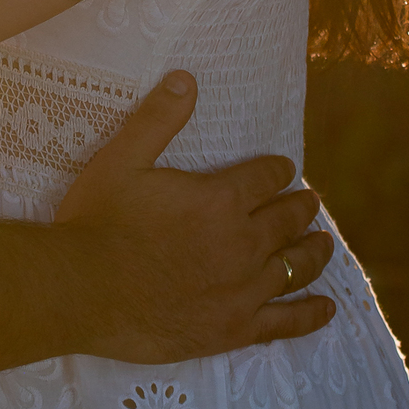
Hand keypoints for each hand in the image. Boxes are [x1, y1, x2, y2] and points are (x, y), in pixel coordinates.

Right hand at [55, 71, 333, 361]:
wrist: (81, 289)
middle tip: (311, 202)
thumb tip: (187, 78)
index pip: (265, 178)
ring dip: (313, 252)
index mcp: (219, 200)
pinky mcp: (233, 329)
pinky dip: (310, 314)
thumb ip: (158, 118)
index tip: (285, 169)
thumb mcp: (122, 158)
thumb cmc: (99, 220)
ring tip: (324, 244)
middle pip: (286, 221)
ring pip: (293, 268)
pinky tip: (327, 308)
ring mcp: (241, 291)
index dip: (278, 170)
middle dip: (302, 207)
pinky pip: (284, 323)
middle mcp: (241, 244)